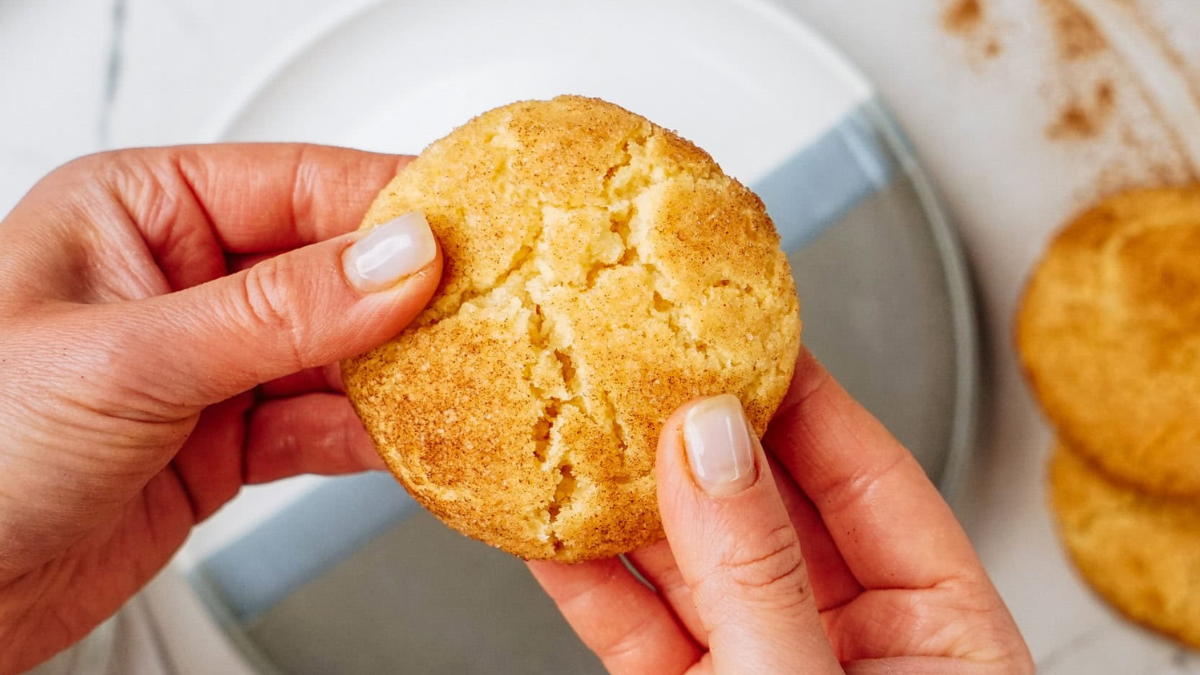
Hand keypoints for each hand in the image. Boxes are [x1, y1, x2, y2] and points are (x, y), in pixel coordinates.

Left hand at [0, 144, 440, 673]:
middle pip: (331, 271)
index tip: (474, 231)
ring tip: (467, 378)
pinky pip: (320, 426)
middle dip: (408, 298)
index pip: (297, 186)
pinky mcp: (224, 442)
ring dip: (399, 374)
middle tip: (490, 312)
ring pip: (336, 354)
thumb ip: (277, 311)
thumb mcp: (129, 359)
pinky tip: (412, 440)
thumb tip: (397, 259)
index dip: (393, 208)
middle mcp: (181, 282)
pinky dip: (371, 438)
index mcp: (139, 213)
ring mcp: (209, 365)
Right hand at [531, 350, 1033, 673]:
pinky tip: (548, 522)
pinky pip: (637, 626)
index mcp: (941, 635)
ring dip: (626, 496)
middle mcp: (852, 644)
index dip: (800, 392)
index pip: (868, 472)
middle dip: (697, 433)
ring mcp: (765, 672)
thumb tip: (711, 446)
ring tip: (575, 418)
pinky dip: (586, 577)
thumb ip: (763, 576)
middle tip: (638, 357)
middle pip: (768, 504)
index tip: (739, 328)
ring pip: (689, 560)